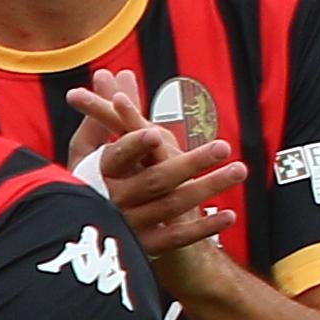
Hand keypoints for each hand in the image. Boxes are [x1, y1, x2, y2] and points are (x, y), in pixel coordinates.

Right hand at [67, 65, 247, 261]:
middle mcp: (114, 200)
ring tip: (239, 171)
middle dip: (191, 162)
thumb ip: (104, 113)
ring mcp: (130, 226)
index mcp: (99, 173)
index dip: (135, 146)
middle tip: (223, 146)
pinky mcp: (144, 247)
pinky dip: (203, 228)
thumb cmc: (87, 184)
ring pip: (173, 206)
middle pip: (156, 180)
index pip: (118, 157)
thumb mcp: (87, 151)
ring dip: (208, 188)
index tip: (156, 133)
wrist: (79, 242)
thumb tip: (112, 72)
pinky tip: (229, 214)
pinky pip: (177, 238)